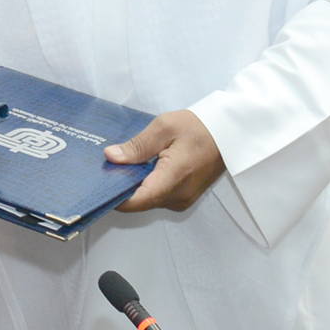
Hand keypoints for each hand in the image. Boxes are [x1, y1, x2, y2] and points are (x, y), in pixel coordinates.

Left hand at [105, 110, 224, 211]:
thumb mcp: (164, 127)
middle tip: (106, 169)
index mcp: (174, 178)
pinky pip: (160, 196)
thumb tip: (111, 157)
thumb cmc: (198, 127)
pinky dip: (147, 185)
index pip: (140, 199)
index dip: (117, 197)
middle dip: (122, 188)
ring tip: (121, 165)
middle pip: (142, 201)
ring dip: (135, 186)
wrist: (228, 133)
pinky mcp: (185, 196)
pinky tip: (140, 168)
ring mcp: (183, 198)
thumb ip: (137, 145)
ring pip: (150, 199)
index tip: (100, 186)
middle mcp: (179, 195)